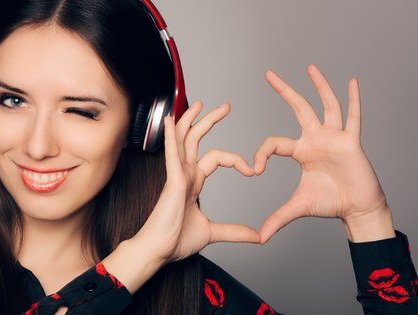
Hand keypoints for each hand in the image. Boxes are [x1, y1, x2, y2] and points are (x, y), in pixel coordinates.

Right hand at [134, 101, 260, 262]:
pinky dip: (170, 136)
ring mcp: (177, 175)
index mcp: (193, 182)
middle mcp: (185, 174)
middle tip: (225, 106)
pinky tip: (170, 120)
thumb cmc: (176, 240)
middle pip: (197, 139)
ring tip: (201, 103)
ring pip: (184, 139)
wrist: (159, 251)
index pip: (215, 158)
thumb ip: (235, 231)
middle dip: (210, 121)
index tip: (251, 170)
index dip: (234, 159)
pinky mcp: (172, 180)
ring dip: (192, 120)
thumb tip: (258, 236)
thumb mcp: (213, 232)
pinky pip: (172, 153)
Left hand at [254, 64, 394, 242]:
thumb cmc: (330, 203)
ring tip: (309, 67)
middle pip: (298, 108)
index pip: (273, 142)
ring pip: (325, 105)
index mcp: (301, 151)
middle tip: (268, 73)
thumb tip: (260, 237)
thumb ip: (278, 218)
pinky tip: (351, 81)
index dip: (260, 154)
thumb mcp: (298, 207)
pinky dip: (353, 99)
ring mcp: (334, 137)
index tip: (253, 170)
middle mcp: (316, 138)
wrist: (357, 208)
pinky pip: (354, 116)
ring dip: (318, 86)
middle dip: (283, 90)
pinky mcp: (351, 141)